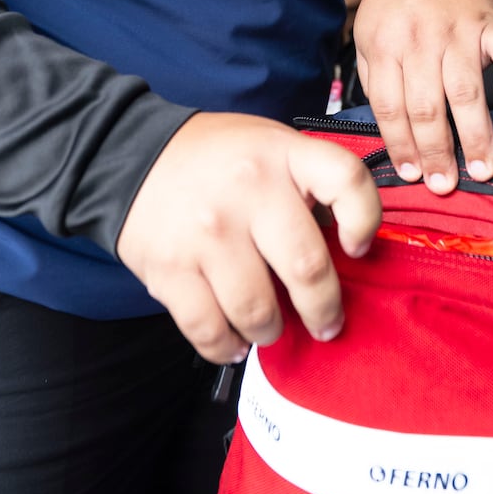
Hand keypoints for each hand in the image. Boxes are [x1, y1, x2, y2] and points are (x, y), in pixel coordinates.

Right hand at [117, 112, 381, 363]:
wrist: (127, 154)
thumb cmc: (213, 159)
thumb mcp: (269, 146)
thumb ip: (307, 185)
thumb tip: (344, 252)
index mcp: (281, 154)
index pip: (346, 182)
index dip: (365, 222)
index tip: (358, 249)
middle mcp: (248, 190)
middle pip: (307, 267)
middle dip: (323, 310)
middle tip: (325, 323)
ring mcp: (207, 232)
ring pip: (259, 310)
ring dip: (271, 331)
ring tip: (269, 328)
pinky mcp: (170, 268)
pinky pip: (210, 329)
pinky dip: (227, 346)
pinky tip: (233, 340)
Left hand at [353, 0, 492, 192]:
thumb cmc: (394, 1)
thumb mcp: (366, 36)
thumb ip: (376, 81)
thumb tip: (392, 134)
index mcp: (386, 47)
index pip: (391, 108)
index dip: (401, 145)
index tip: (412, 174)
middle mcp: (422, 41)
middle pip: (428, 107)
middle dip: (437, 152)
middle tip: (446, 184)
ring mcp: (459, 31)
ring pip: (467, 91)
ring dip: (477, 134)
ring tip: (484, 167)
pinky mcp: (491, 22)